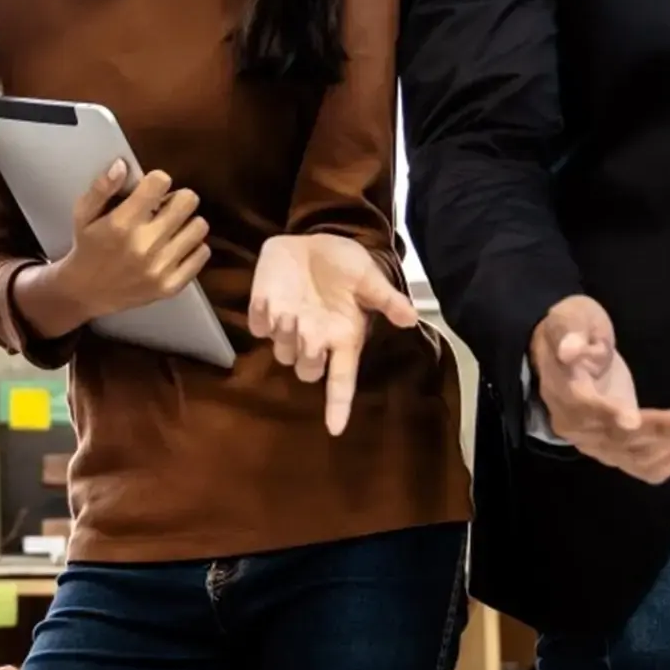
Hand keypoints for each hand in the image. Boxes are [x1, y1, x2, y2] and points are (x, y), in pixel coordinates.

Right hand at [44, 162, 211, 324]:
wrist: (86, 292)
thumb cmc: (87, 247)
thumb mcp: (83, 214)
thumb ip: (101, 187)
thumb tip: (122, 165)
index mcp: (122, 223)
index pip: (160, 182)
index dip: (157, 181)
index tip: (150, 191)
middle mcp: (144, 245)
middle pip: (188, 200)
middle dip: (177, 199)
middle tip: (164, 209)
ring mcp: (160, 267)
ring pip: (199, 226)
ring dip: (187, 223)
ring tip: (171, 229)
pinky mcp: (171, 285)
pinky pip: (202, 254)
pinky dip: (194, 247)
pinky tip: (177, 247)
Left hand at [250, 234, 419, 435]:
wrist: (311, 241)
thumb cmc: (343, 264)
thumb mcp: (368, 277)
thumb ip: (386, 299)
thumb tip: (411, 319)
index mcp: (342, 338)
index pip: (342, 381)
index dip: (338, 405)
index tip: (335, 429)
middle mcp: (314, 341)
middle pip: (307, 372)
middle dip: (309, 355)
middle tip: (311, 327)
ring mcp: (287, 329)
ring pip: (282, 352)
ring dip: (286, 334)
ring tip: (292, 308)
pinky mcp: (263, 313)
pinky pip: (258, 326)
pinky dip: (262, 316)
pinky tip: (270, 297)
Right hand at [530, 297, 669, 484]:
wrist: (567, 358)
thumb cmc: (574, 332)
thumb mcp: (569, 317)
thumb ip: (569, 330)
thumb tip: (570, 348)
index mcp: (563, 391)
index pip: (584, 408)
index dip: (609, 414)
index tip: (633, 420)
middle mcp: (576, 427)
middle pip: (620, 438)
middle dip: (663, 431)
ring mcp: (596, 444)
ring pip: (638, 456)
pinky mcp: (617, 450)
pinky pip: (645, 467)